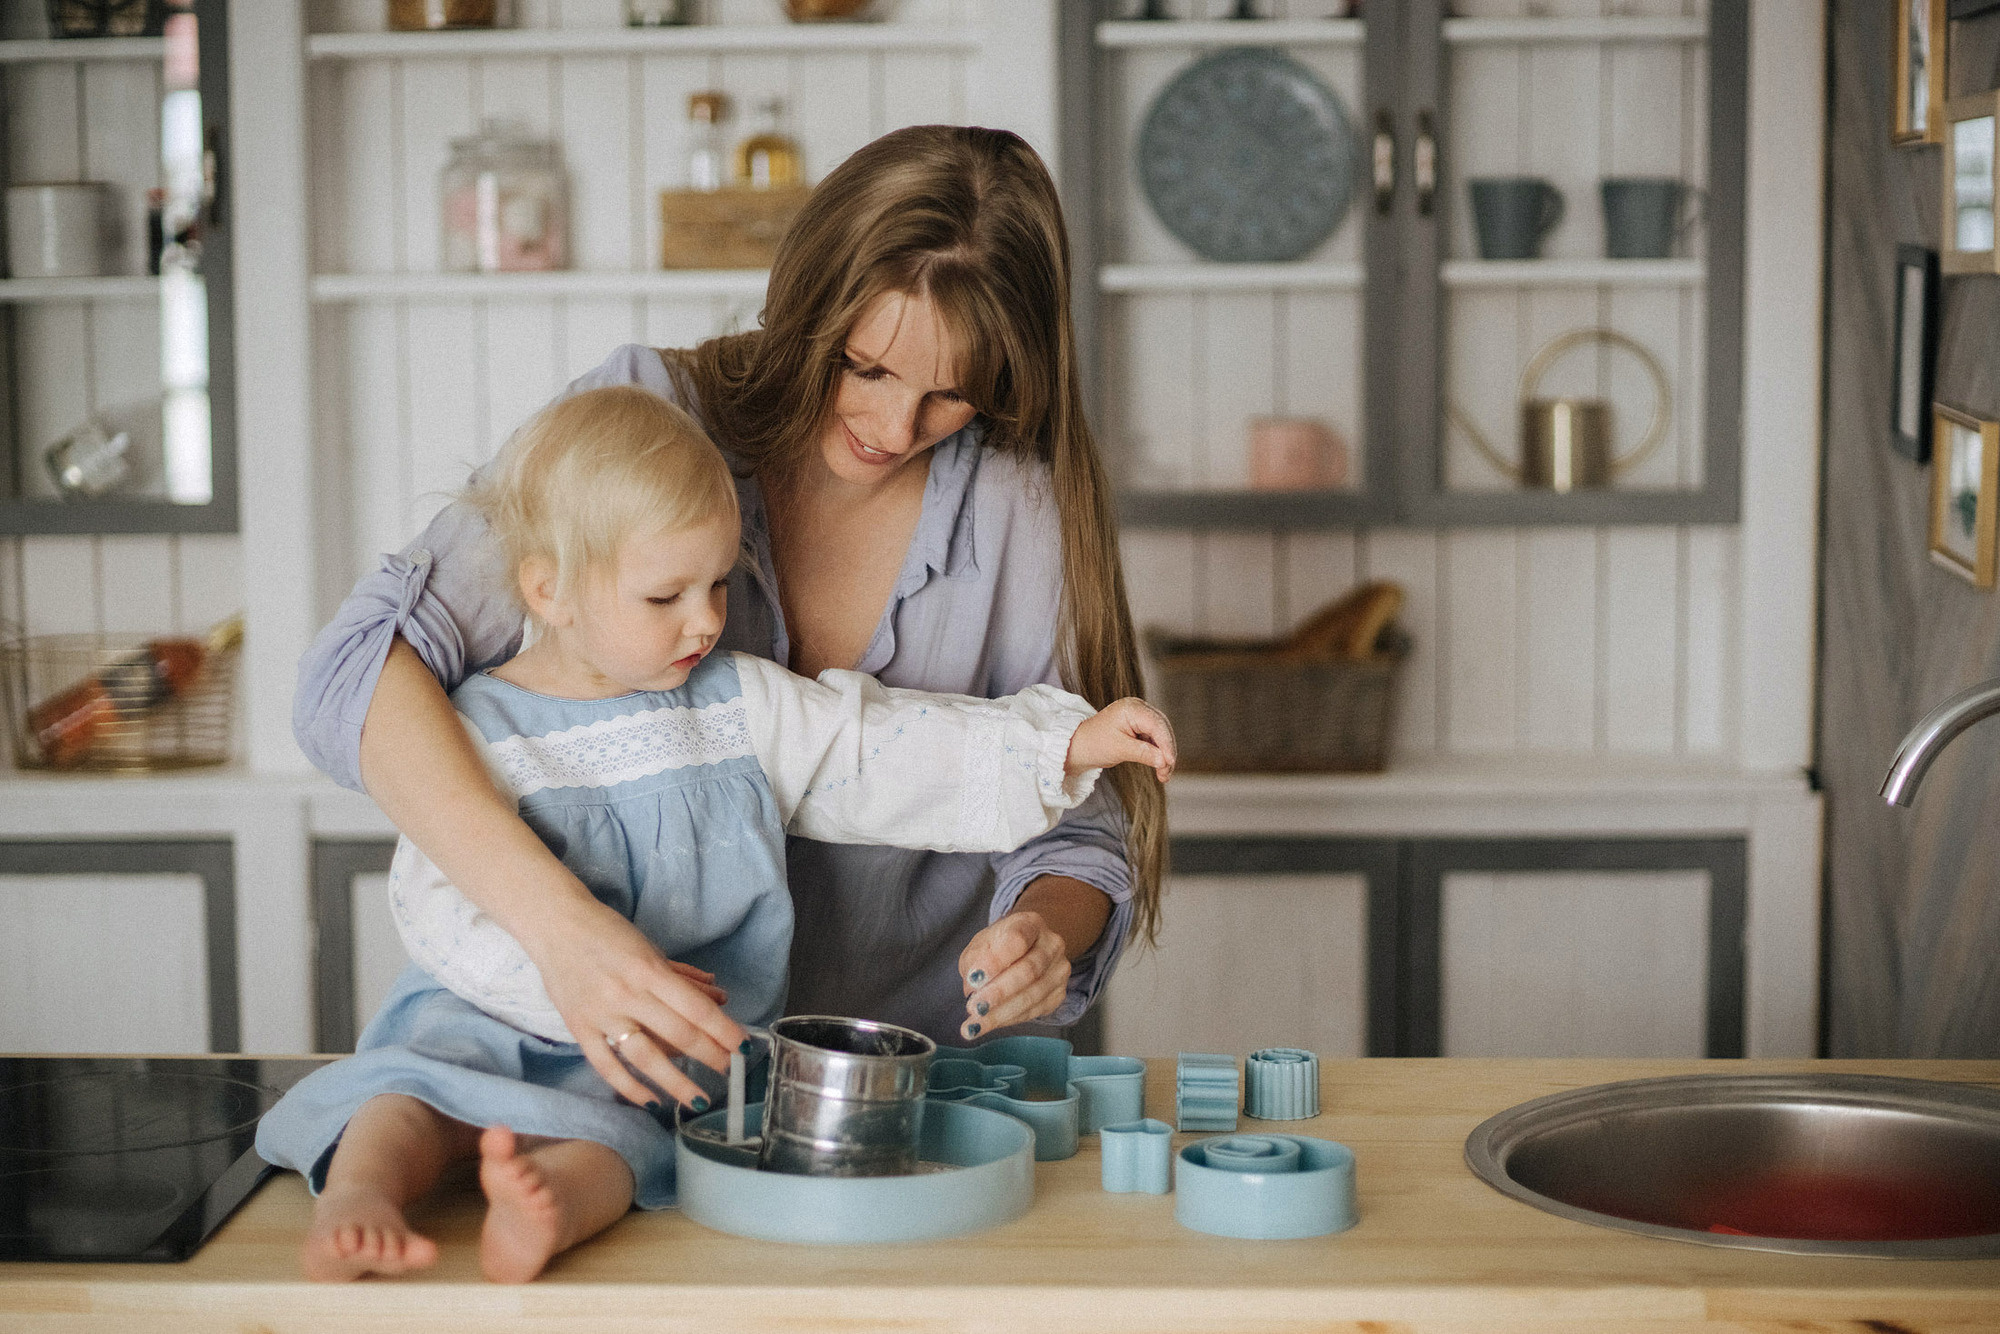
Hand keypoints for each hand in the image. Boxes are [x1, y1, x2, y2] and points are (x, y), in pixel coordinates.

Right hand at [528, 898, 747, 1111]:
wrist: (555, 925)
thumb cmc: (608, 933)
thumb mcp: (651, 949)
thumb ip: (683, 977)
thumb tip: (719, 998)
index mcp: (650, 970)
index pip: (696, 1008)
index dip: (723, 1030)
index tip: (743, 1046)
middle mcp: (628, 994)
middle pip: (678, 1034)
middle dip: (710, 1056)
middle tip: (730, 1071)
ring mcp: (602, 1014)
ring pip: (645, 1057)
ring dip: (675, 1082)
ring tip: (697, 1099)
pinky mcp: (579, 1028)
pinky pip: (606, 1066)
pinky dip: (630, 1087)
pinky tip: (652, 1101)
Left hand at [956, 910, 1070, 1040]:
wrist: (1027, 949)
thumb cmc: (1000, 946)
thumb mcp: (982, 943)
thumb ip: (975, 960)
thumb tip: (974, 987)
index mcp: (1031, 923)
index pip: (1017, 939)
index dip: (996, 961)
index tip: (974, 978)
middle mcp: (1052, 944)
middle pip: (1029, 970)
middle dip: (998, 993)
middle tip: (973, 1008)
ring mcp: (1059, 970)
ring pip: (1033, 995)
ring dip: (1001, 1013)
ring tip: (975, 1024)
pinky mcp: (1059, 993)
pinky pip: (1035, 1011)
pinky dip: (1009, 1019)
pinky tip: (989, 1024)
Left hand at [1065, 697, 1174, 782]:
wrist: (1080, 746)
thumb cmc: (1095, 743)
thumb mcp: (1119, 749)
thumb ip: (1143, 753)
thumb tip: (1164, 761)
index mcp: (1131, 708)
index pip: (1156, 724)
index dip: (1166, 744)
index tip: (1170, 762)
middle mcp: (1139, 708)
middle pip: (1162, 729)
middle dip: (1167, 752)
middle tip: (1166, 772)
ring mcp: (1140, 717)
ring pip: (1161, 736)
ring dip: (1165, 755)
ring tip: (1163, 775)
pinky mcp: (1141, 727)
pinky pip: (1155, 740)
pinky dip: (1159, 754)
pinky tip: (1160, 768)